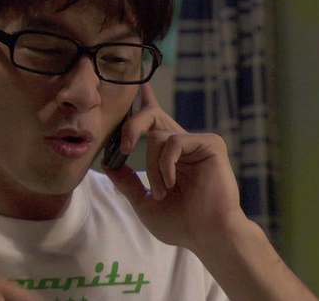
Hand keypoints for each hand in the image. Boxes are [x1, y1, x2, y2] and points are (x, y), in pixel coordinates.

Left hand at [104, 83, 245, 252]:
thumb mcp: (144, 202)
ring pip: (158, 135)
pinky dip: (166, 164)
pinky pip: (174, 141)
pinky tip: (171, 183)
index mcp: (170, 155)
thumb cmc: (180, 223)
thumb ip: (127, 181)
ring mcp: (197, 143)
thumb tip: (108, 162)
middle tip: (124, 147)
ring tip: (163, 191)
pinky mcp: (210, 144)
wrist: (207, 235)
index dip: (146, 101)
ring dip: (152, 166)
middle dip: (132, 126)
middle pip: (151, 116)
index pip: (154, 121)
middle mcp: (183, 144)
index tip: (140, 84)